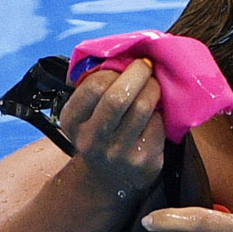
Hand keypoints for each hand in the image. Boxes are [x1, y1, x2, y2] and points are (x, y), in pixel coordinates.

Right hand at [58, 59, 163, 196]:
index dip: (114, 69)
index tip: (123, 64)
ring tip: (153, 84)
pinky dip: (160, 113)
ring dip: (153, 89)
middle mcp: (92, 140)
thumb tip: (121, 54)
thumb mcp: (84, 113)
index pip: (93, 86)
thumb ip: (93, 86)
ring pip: (143, 108)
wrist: (108, 178)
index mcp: (72, 121)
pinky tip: (155, 113)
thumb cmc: (99, 131)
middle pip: (118, 97)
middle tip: (146, 66)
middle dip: (137, 74)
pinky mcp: (143, 162)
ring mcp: (118, 153)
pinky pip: (158, 124)